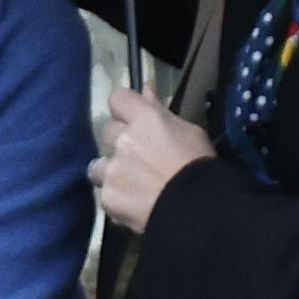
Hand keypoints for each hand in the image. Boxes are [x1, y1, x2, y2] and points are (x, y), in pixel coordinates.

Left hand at [92, 85, 211, 234]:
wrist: (197, 209)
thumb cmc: (200, 166)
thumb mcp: (189, 132)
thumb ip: (162, 112)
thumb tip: (146, 89)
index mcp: (144, 119)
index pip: (117, 98)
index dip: (124, 108)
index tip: (133, 119)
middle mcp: (122, 139)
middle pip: (108, 132)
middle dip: (119, 142)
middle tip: (139, 158)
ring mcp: (112, 169)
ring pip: (98, 165)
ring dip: (111, 172)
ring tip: (131, 186)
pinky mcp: (108, 197)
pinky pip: (105, 194)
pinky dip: (117, 198)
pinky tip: (134, 205)